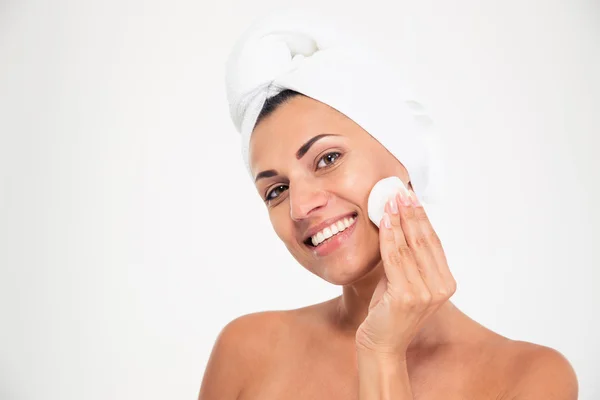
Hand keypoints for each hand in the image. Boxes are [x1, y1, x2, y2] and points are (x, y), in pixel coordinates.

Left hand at [355, 188, 456, 356]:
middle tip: (400, 192)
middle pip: (424, 241)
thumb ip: (406, 257)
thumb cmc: (389, 311)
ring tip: (390, 201)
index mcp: (446, 282)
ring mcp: (426, 293)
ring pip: (409, 247)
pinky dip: (389, 238)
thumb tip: (399, 222)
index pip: (433, 243)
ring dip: (399, 220)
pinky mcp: (408, 296)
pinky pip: (396, 259)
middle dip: (410, 213)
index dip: (422, 218)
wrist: (381, 344)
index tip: (412, 198)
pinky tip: (385, 222)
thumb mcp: (403, 280)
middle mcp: (441, 288)